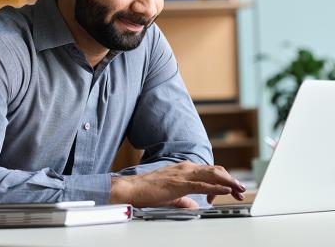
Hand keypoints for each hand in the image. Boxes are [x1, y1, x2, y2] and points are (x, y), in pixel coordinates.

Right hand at [110, 161, 245, 207]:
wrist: (133, 188)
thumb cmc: (149, 190)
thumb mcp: (172, 195)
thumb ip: (185, 199)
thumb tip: (195, 206)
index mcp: (184, 169)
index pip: (209, 171)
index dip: (223, 179)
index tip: (231, 190)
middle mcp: (186, 168)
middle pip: (215, 171)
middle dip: (230, 180)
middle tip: (241, 190)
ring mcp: (183, 174)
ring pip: (212, 174)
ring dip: (228, 182)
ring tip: (239, 189)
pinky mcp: (180, 183)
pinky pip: (202, 184)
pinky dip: (217, 186)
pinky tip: (226, 190)